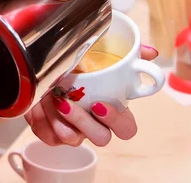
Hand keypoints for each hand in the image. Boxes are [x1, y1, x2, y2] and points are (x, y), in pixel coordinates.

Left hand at [25, 45, 158, 146]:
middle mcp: (93, 124)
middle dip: (86, 123)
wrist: (40, 73)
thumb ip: (127, 55)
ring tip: (54, 98)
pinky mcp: (53, 136)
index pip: (126, 128)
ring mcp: (73, 132)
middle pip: (102, 139)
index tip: (100, 104)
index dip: (118, 121)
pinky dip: (46, 118)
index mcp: (109, 109)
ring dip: (62, 117)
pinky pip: (53, 136)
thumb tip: (150, 52)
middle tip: (69, 103)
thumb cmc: (73, 68)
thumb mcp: (96, 56)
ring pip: (74, 139)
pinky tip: (43, 103)